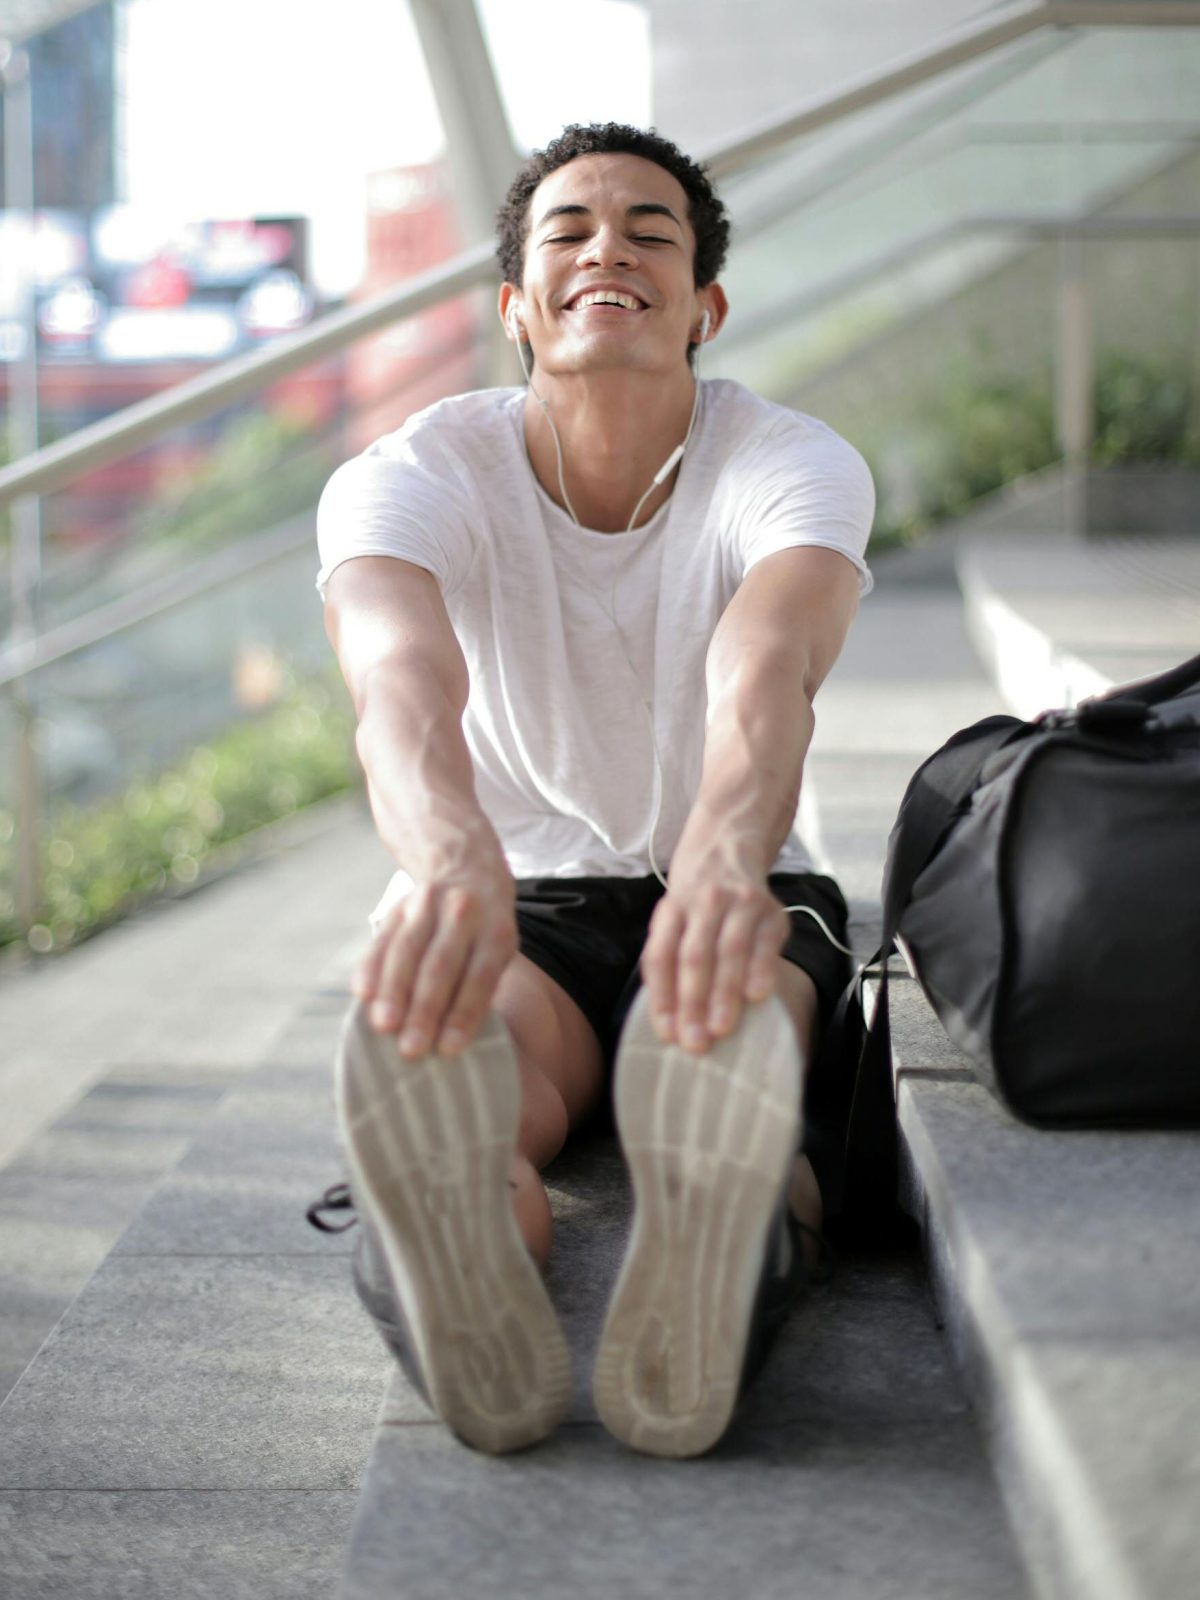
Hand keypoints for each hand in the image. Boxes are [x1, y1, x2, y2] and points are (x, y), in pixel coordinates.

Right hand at [353, 865, 518, 1058]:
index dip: (464, 1013)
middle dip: (424, 1010)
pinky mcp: (400, 904)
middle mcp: (464, 915)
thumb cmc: (484, 928)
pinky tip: (362, 993)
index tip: (448, 1049)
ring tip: (383, 1026)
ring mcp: (429, 906)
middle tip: (411, 1049)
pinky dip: (371, 967)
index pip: (480, 977)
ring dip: (394, 991)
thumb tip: (453, 1039)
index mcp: (496, 931)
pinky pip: (382, 938)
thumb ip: (480, 986)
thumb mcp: (497, 948)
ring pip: (408, 951)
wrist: (465, 864)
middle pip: (441, 966)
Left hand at [640, 854, 789, 1053]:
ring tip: (722, 1030)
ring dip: (725, 992)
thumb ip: (669, 961)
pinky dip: (761, 969)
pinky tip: (757, 996)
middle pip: (693, 956)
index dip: (662, 997)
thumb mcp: (673, 919)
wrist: (728, 844)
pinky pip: (765, 941)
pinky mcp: (771, 909)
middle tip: (695, 1043)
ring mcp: (738, 902)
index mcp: (670, 911)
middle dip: (693, 1002)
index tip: (667, 1035)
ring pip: (729, 949)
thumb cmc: (696, 901)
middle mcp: (701, 903)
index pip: (660, 957)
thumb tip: (671, 1023)